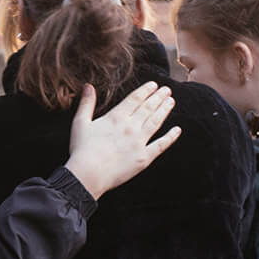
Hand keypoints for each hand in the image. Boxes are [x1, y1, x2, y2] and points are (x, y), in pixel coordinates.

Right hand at [66, 82, 180, 197]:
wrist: (89, 174)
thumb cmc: (82, 149)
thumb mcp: (80, 122)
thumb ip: (86, 103)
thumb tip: (88, 86)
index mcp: (116, 117)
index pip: (135, 99)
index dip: (146, 90)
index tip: (154, 84)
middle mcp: (131, 127)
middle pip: (148, 108)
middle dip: (158, 97)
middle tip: (167, 90)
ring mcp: (139, 142)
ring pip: (156, 122)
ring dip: (164, 111)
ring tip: (171, 101)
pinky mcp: (144, 158)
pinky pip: (161, 145)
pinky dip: (170, 137)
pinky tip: (177, 130)